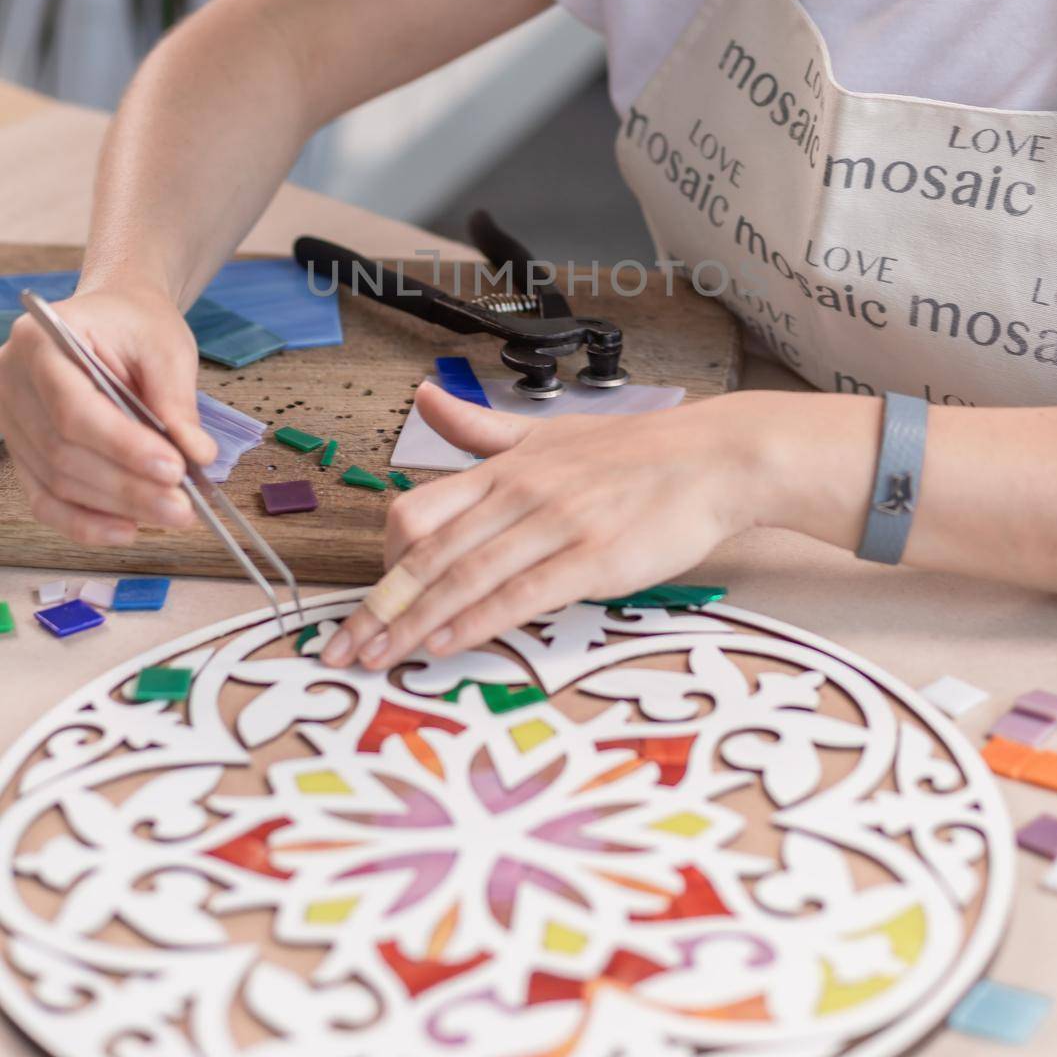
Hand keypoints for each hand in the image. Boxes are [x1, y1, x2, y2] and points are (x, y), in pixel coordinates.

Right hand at [0, 285, 217, 547]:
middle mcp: (12, 382)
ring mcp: (11, 420)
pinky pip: (46, 498)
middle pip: (64, 453)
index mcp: (41, 342)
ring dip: (116, 508)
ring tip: (172, 514)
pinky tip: (128, 530)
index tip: (173, 469)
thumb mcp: (166, 346)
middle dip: (127, 487)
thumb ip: (176, 399)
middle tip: (182, 506)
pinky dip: (86, 522)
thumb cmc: (135, 325)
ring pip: (56, 482)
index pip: (74, 408)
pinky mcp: (23, 451)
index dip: (122, 446)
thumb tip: (196, 455)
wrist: (111, 317)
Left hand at [322, 378, 753, 669]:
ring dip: (415, 623)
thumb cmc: (635, 452)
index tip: (364, 604)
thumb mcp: (547, 432)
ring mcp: (555, 524)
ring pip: (465, 577)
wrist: (712, 458)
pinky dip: (477, 621)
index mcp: (504, 468)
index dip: (382, 562)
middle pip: (428, 553)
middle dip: (380, 607)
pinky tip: (447, 644)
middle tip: (343, 649)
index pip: (417, 512)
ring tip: (379, 658)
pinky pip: (521, 594)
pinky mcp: (592, 558)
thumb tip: (424, 397)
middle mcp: (519, 493)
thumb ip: (479, 430)